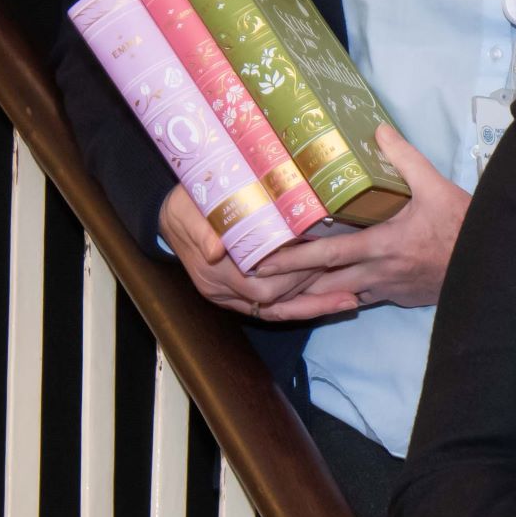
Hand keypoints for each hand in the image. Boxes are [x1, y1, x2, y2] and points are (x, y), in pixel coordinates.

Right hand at [160, 184, 356, 322]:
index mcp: (212, 272)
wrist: (167, 216)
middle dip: (310, 289)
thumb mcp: (189, 209)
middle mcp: (221, 291)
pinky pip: (272, 309)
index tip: (323, 261)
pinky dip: (300, 306)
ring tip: (348, 298)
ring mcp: (230, 296)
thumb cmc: (185, 205)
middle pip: (273, 301)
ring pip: (276, 311)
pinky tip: (328, 302)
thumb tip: (214, 250)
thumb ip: (203, 229)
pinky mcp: (238, 295)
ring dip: (312, 306)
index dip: (293, 276)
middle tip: (345, 275)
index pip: (259, 286)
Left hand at [238, 124, 463, 311]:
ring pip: (338, 297)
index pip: (327, 254)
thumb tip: (378, 130)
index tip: (263, 261)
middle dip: (288, 285)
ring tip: (279, 292)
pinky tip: (324, 294)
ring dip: (309, 295)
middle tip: (256, 282)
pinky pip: (360, 300)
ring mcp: (387, 289)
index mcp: (382, 245)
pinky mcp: (398, 298)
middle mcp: (379, 272)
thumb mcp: (435, 186)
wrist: (491, 266)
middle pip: (323, 283)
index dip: (292, 259)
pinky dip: (339, 298)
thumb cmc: (462, 226)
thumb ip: (403, 158)